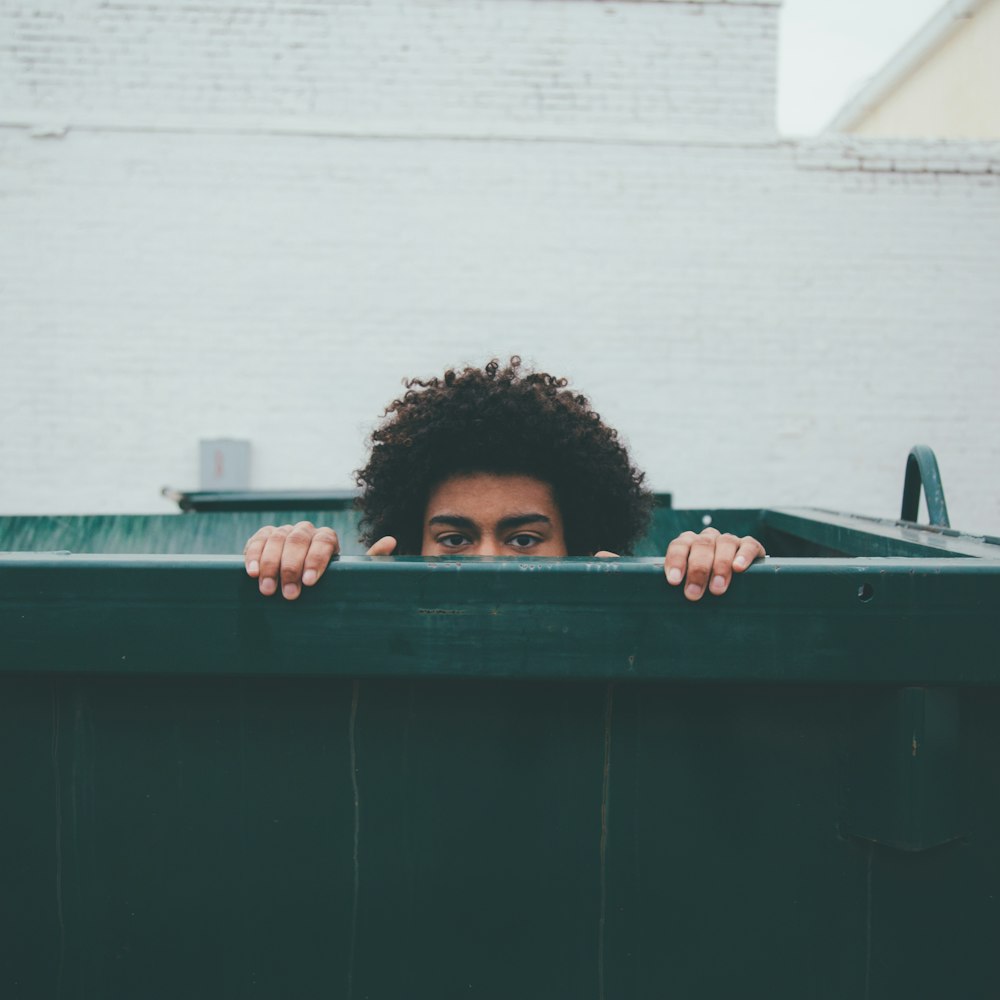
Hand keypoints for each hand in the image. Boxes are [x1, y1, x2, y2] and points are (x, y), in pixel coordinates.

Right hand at [244, 522, 396, 598]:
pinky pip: (256, 541)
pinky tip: (250, 574)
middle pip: (298, 540)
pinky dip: (252, 555)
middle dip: (292, 567)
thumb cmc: (328, 583)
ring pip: (276, 539)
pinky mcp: (262, 538)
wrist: (299, 585)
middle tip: (289, 594)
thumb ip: (368, 561)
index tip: (310, 583)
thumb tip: (391, 540)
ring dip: (270, 565)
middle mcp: (305, 532)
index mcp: (327, 539)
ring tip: (268, 591)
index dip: (316, 560)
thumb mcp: (347, 576)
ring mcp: (283, 533)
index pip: (325, 540)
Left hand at [664, 528, 764, 601]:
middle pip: (702, 545)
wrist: (739, 586)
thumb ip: (684, 587)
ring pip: (725, 543)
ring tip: (717, 588)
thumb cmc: (707, 588)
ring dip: (720, 565)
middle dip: (698, 570)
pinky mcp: (751, 546)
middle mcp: (709, 538)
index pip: (680, 545)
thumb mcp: (693, 586)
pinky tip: (738, 568)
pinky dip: (744, 556)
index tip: (674, 580)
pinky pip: (749, 545)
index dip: (676, 561)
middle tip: (694, 593)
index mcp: (690, 543)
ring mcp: (730, 540)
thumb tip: (677, 603)